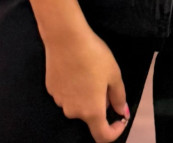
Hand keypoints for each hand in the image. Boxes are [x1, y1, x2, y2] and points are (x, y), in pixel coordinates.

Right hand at [44, 25, 129, 142]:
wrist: (65, 38)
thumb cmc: (94, 56)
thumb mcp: (114, 74)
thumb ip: (119, 97)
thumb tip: (121, 111)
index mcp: (92, 111)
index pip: (102, 136)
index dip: (114, 131)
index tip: (119, 118)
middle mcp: (73, 111)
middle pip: (89, 116)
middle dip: (99, 105)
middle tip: (104, 82)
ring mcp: (59, 101)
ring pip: (77, 104)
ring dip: (85, 96)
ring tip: (89, 72)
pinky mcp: (51, 89)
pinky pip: (66, 94)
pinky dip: (73, 88)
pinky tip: (75, 69)